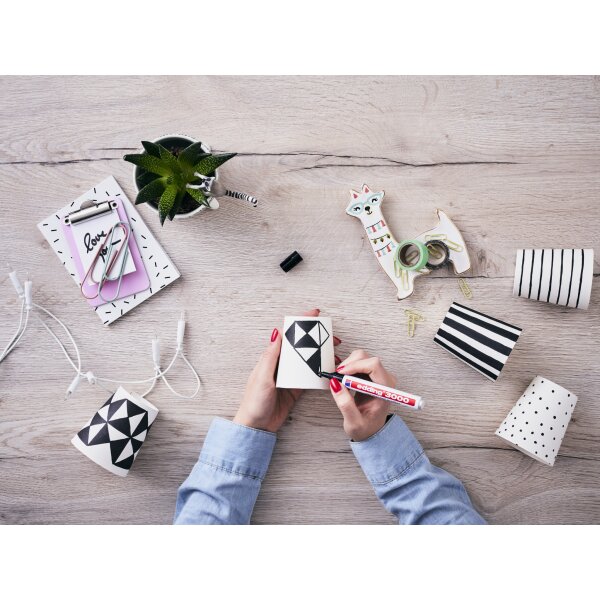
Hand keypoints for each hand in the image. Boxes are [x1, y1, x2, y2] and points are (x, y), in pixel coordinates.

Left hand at [234, 308, 341, 432]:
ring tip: (336, 355)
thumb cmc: (254, 402)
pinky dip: (321, 373)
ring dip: (322, 356)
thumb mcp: (262, 377)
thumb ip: (271, 356)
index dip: (300, 322)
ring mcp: (290, 377)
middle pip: (302, 346)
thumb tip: (277, 333)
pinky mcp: (296, 389)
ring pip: (309, 361)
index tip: (314, 315)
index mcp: (272, 358)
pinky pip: (311, 377)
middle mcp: (281, 365)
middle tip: (333, 339)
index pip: (287, 335)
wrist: (256, 426)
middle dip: (318, 340)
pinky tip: (330, 371)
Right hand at [328, 350, 394, 441]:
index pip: (374, 366)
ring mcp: (378, 376)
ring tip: (340, 380)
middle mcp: (385, 379)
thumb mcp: (354, 422)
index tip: (341, 374)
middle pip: (367, 358)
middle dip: (349, 364)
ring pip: (361, 357)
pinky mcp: (371, 375)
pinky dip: (348, 368)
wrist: (371, 429)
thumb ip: (345, 404)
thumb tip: (335, 384)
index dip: (355, 366)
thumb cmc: (366, 428)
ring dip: (348, 366)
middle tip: (337, 376)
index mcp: (385, 390)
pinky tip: (343, 380)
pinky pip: (358, 363)